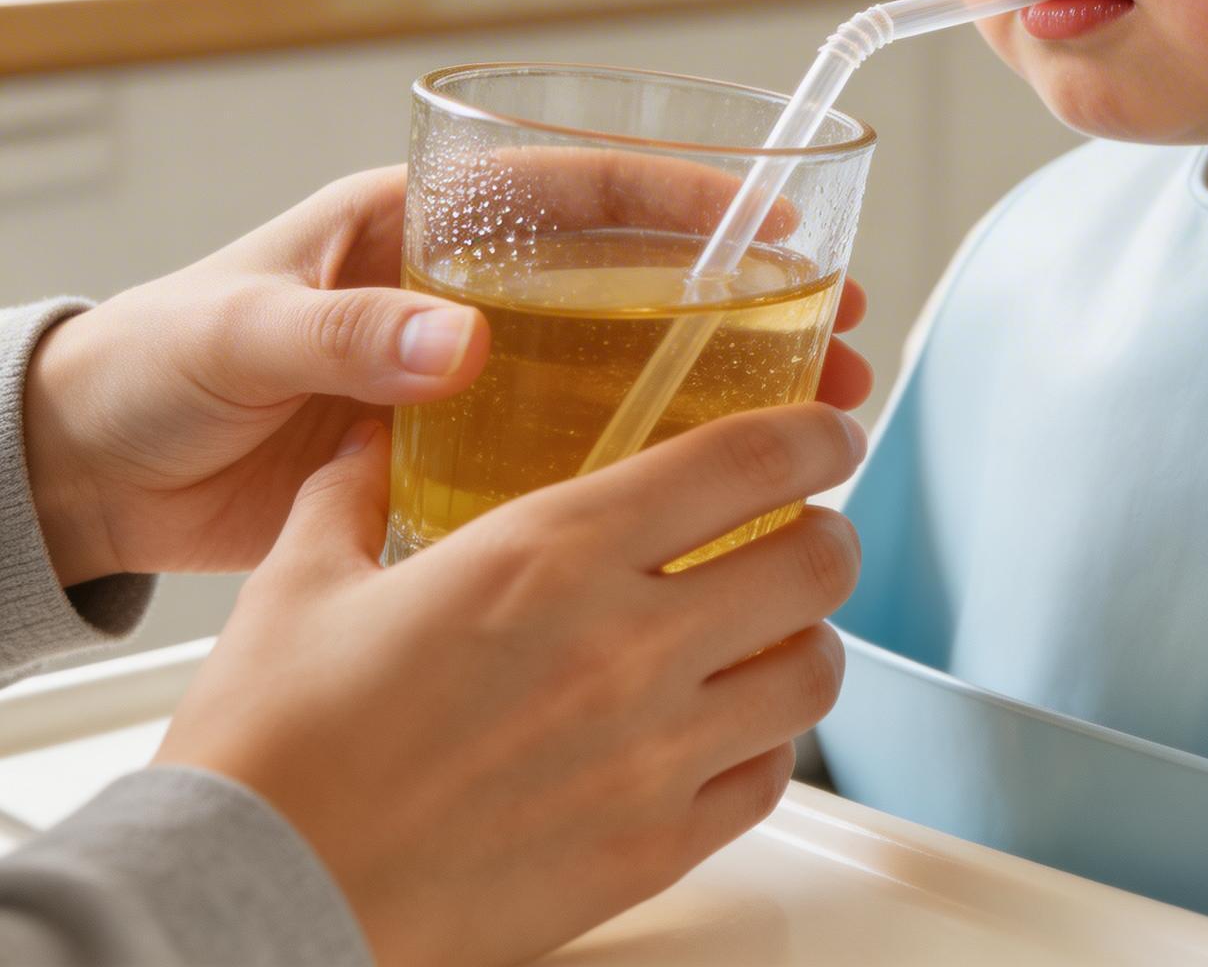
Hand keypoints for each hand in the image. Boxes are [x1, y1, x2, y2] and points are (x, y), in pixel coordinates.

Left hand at [22, 166, 873, 584]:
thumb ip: (342, 331)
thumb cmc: (151, 366)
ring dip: (719, 382)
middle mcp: (470, 287)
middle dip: (745, 297)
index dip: (686, 197)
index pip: (580, 186)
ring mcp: (473, 373)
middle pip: (638, 278)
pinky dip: (647, 462)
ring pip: (626, 364)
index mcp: (426, 220)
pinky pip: (575, 446)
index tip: (775, 223)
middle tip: (835, 328)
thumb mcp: (239, 330)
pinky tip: (708, 491)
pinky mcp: (460, 451)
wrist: (89, 477)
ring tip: (809, 414)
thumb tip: (458, 345)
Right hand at [158, 401, 864, 966]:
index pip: (748, 460)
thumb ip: (356, 490)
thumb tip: (372, 437)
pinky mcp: (648, 853)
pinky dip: (767, 745)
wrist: (246, 906)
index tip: (829, 431)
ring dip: (806, 640)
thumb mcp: (301, 581)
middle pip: (817, 561)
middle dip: (825, 533)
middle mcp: (628, 643)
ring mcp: (651, 755)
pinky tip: (726, 731)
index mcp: (555, 551)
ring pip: (815, 673)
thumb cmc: (269, 750)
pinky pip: (769, 781)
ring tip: (771, 632)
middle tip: (805, 530)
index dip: (814, 434)